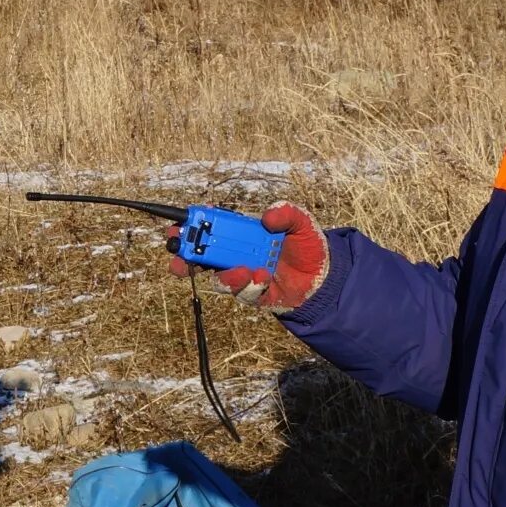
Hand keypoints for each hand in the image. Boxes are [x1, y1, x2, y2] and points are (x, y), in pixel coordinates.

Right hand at [166, 201, 329, 314]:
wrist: (325, 278)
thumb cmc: (308, 247)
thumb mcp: (301, 222)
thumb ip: (286, 213)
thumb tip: (268, 216)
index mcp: (243, 235)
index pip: (214, 228)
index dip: (196, 224)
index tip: (184, 220)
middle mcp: (238, 256)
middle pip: (203, 257)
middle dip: (186, 255)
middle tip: (180, 252)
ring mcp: (244, 276)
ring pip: (219, 278)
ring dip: (224, 274)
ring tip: (238, 270)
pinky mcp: (254, 294)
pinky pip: (243, 292)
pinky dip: (250, 284)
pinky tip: (262, 276)